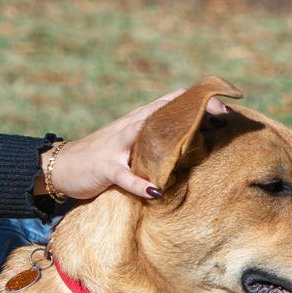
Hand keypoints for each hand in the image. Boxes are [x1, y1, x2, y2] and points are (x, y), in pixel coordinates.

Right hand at [47, 87, 231, 201]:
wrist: (63, 165)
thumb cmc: (106, 156)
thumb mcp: (135, 143)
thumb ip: (160, 139)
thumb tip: (198, 139)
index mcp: (141, 120)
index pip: (173, 101)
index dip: (200, 100)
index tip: (227, 109)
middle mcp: (131, 127)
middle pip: (164, 111)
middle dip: (193, 112)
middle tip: (223, 118)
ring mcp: (117, 146)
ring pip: (143, 134)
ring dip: (169, 140)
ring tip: (196, 144)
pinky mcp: (104, 167)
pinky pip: (123, 175)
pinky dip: (139, 183)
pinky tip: (155, 192)